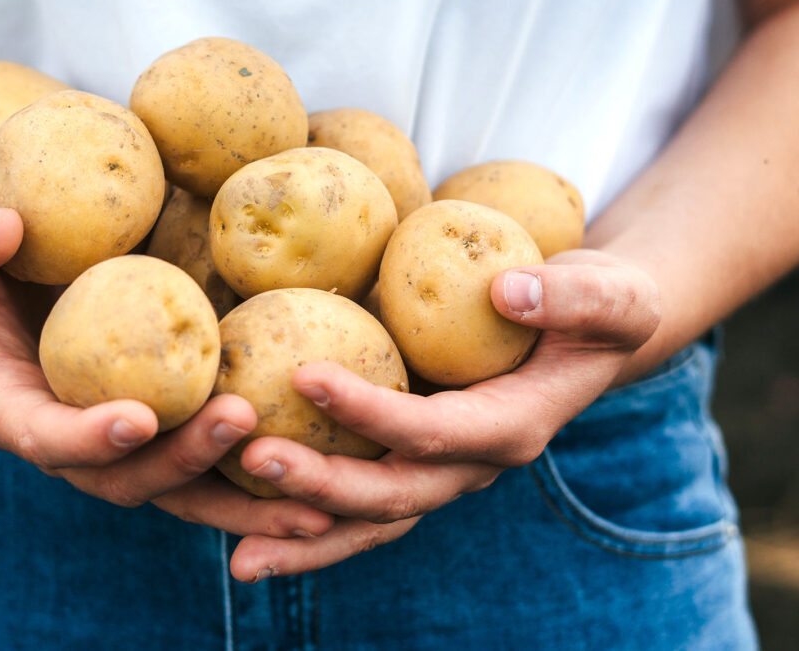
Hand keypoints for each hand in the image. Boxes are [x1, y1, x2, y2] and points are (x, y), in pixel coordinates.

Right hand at [0, 207, 332, 537]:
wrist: (10, 297)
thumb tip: (6, 227)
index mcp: (15, 413)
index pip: (45, 439)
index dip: (88, 439)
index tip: (138, 418)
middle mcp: (76, 444)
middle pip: (131, 477)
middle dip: (186, 459)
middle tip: (243, 420)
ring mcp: (127, 445)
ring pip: (186, 489)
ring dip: (244, 495)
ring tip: (314, 487)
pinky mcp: (170, 430)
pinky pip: (217, 463)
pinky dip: (265, 474)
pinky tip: (329, 465)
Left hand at [228, 249, 660, 580]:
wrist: (591, 341)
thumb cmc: (601, 308)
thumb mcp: (611, 295)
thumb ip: (572, 297)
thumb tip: (508, 291)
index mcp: (513, 429)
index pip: (431, 431)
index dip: (370, 411)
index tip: (304, 375)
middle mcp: (472, 466)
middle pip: (390, 494)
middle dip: (319, 487)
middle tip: (249, 459)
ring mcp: (442, 473)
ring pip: (369, 522)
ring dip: (306, 538)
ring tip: (241, 561)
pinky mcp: (416, 464)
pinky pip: (360, 506)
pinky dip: (309, 527)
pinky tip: (249, 535)